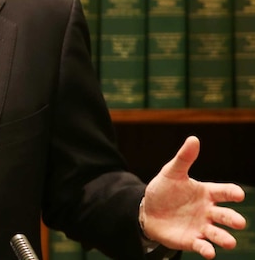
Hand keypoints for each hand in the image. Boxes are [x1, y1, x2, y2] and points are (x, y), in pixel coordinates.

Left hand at [142, 136, 246, 258]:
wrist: (147, 210)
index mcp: (206, 193)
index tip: (238, 194)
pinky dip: (207, 250)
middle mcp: (208, 211)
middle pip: (224, 215)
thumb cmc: (164, 190)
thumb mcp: (171, 173)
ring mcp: (201, 226)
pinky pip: (202, 246)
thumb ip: (184, 158)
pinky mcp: (192, 240)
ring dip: (224, 238)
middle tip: (239, 223)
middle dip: (232, 219)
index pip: (223, 192)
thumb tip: (194, 138)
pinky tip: (210, 253)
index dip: (231, 193)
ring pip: (217, 233)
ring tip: (230, 242)